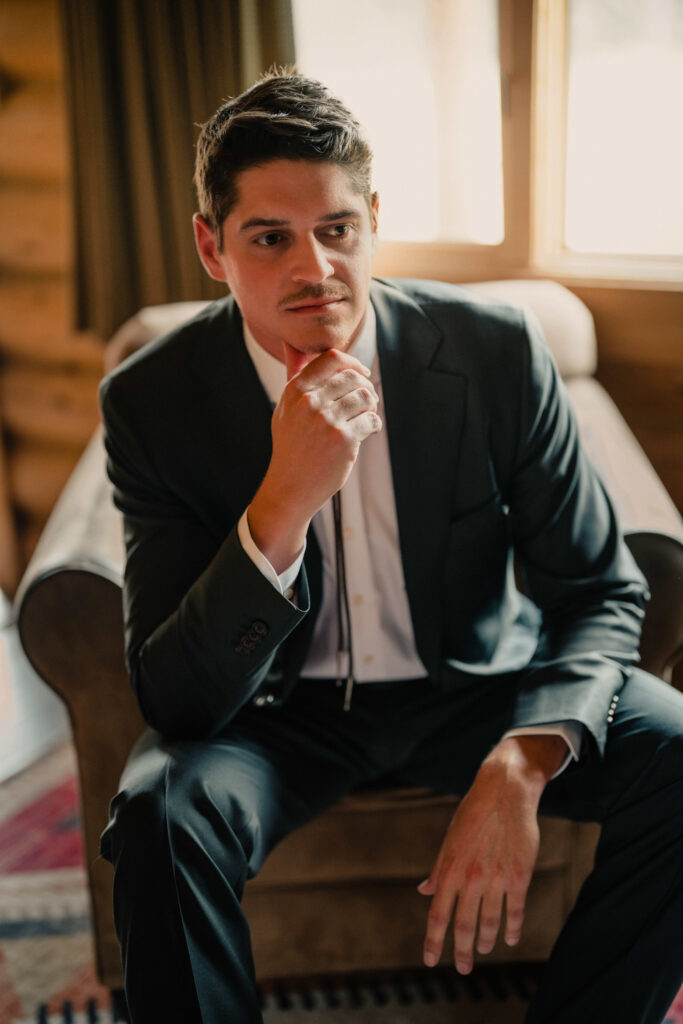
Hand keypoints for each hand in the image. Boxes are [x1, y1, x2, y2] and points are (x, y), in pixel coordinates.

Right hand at [248, 346, 381, 571]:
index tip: (361, 374)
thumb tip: (290, 342)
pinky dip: (374, 425)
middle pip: (353, 377)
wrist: (290, 487)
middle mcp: (309, 402)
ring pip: (366, 397)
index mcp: (295, 390)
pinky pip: (371, 420)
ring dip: (372, 407)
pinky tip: (368, 431)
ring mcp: (327, 421)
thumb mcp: (284, 408)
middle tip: (367, 401)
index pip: (331, 358)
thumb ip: (293, 376)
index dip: (353, 362)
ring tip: (367, 417)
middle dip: (365, 387)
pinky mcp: (343, 440)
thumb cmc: (290, 446)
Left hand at [419, 735, 566, 973]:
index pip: (437, 914)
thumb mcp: (450, 840)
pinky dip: (513, 929)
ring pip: (489, 923)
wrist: (505, 792)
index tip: (430, 961)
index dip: (433, 940)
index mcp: (450, 869)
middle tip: (462, 969)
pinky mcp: (519, 876)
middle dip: (461, 951)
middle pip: (463, 925)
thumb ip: (439, 869)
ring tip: (482, 949)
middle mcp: (471, 878)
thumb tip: (424, 891)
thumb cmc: (474, 814)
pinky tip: (511, 939)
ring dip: (485, 941)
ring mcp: (496, 879)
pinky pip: (516, 912)